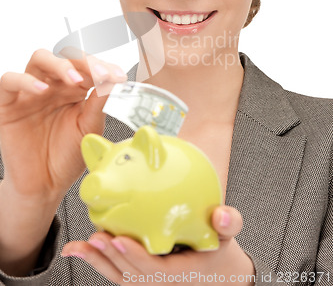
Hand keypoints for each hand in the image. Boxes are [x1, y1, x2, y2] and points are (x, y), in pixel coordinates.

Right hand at [0, 48, 127, 204]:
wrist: (45, 185)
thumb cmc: (66, 157)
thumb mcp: (89, 128)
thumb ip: (99, 103)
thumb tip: (114, 79)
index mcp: (74, 89)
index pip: (87, 66)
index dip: (103, 67)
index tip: (119, 76)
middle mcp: (53, 85)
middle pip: (65, 57)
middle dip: (85, 62)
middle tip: (100, 75)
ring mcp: (30, 92)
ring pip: (39, 59)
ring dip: (59, 64)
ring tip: (75, 80)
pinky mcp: (8, 104)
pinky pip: (9, 81)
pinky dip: (25, 80)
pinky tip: (42, 90)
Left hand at [62, 205, 255, 284]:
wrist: (218, 272)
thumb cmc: (219, 250)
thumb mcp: (228, 236)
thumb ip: (229, 223)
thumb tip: (222, 214)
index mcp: (181, 274)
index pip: (155, 270)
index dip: (135, 256)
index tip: (119, 238)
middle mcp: (162, 283)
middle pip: (131, 275)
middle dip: (111, 257)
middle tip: (95, 237)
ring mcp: (149, 283)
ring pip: (119, 277)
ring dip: (98, 262)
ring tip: (79, 246)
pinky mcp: (140, 277)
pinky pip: (116, 273)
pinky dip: (97, 262)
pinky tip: (79, 249)